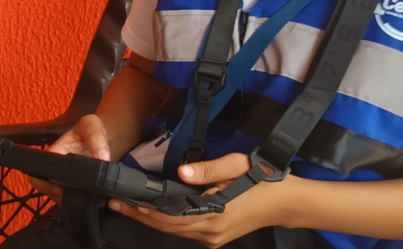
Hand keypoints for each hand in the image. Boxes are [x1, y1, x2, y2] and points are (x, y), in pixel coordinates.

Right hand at [26, 114, 111, 202]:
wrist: (105, 137)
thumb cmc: (93, 129)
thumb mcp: (92, 126)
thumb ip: (96, 139)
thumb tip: (101, 157)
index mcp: (56, 152)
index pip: (39, 170)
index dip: (44, 182)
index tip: (58, 188)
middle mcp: (58, 167)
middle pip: (47, 188)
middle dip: (57, 196)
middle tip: (72, 197)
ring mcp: (67, 178)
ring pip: (60, 196)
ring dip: (70, 200)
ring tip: (86, 199)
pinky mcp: (78, 186)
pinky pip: (74, 198)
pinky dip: (82, 202)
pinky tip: (94, 199)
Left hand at [106, 153, 300, 247]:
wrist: (286, 203)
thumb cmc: (263, 179)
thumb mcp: (236, 165)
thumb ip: (208, 169)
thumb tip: (181, 173)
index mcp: (214, 214)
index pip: (169, 216)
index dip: (144, 211)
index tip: (124, 201)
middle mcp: (211, 231)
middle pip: (167, 227)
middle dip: (140, 215)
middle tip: (116, 203)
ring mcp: (213, 237)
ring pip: (175, 231)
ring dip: (151, 219)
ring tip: (128, 207)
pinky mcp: (216, 237)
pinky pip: (185, 231)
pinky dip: (167, 222)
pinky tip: (154, 211)